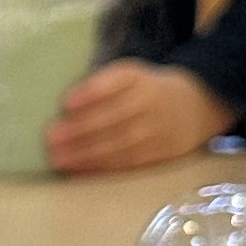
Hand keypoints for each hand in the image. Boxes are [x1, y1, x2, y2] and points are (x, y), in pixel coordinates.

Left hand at [44, 60, 224, 175]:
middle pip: (115, 117)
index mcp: (138, 76)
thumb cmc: (142, 90)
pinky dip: (101, 168)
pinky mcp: (161, 153)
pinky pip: (129, 162)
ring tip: (59, 159)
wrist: (194, 105)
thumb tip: (60, 110)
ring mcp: (158, 129)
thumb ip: (100, 87)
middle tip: (51, 139)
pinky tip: (79, 170)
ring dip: (86, 154)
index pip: (116, 82)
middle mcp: (151, 101)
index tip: (67, 102)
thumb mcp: (127, 76)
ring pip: (121, 144)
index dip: (92, 92)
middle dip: (81, 130)